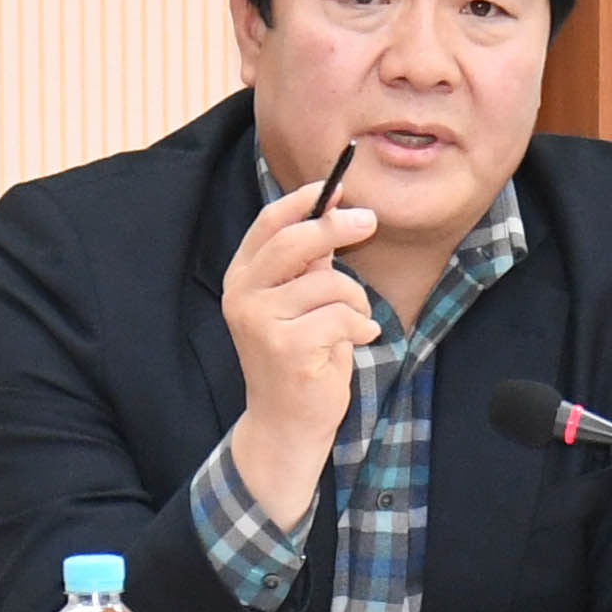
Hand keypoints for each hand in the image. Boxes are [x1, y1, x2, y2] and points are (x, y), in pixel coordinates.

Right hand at [215, 172, 381, 524]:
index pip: (270, 222)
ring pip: (329, 282)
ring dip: (356, 299)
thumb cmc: (299, 357)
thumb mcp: (300, 301)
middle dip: (337, 226)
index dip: (306, 200)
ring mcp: (260, 321)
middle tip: (369, 221)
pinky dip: (359, 326)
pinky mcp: (286, 348)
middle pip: (296, 240)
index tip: (338, 188)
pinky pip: (341, 316)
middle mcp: (243, 295)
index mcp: (243, 277)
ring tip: (356, 320)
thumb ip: (309, 262)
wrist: (286, 422)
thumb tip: (334, 206)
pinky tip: (356, 340)